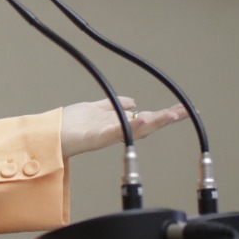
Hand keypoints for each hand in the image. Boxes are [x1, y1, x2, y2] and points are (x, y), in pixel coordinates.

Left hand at [60, 97, 187, 159]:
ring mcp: (108, 133)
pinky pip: (116, 131)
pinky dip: (129, 125)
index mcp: (117, 123)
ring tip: (172, 115)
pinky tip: (142, 117)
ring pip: (136, 127)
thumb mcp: (95, 108)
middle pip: (147, 123)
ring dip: (155, 121)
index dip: (165, 114)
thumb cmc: (70, 124)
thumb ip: (114, 105)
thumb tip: (133, 102)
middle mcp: (116, 129)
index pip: (146, 117)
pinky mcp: (96, 136)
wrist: (50, 136)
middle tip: (188, 112)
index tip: (183, 109)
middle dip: (167, 117)